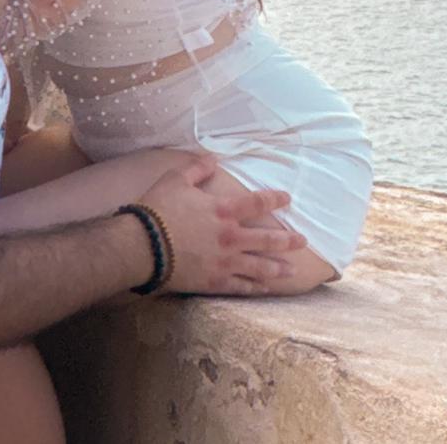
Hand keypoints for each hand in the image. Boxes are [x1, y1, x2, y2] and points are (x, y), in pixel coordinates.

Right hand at [137, 156, 305, 296]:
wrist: (143, 245)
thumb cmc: (158, 209)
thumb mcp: (175, 179)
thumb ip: (197, 168)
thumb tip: (213, 158)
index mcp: (223, 210)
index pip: (257, 203)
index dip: (274, 199)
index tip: (288, 198)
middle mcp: (231, 237)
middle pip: (267, 239)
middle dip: (287, 239)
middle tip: (303, 241)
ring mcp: (226, 262)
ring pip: (260, 266)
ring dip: (278, 267)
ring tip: (292, 270)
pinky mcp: (216, 281)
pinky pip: (242, 286)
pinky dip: (256, 288)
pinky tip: (266, 289)